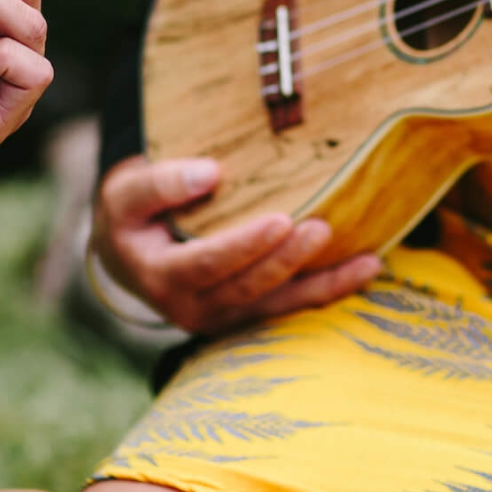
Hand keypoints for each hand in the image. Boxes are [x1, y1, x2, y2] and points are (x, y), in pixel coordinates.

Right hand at [92, 155, 381, 334]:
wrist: (128, 253)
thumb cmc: (131, 215)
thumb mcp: (126, 193)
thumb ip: (160, 183)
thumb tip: (210, 173)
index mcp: (161, 276)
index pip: (207, 263)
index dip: (245, 245)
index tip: (281, 220)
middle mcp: (192, 308)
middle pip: (247, 288)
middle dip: (287, 262)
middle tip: (321, 228)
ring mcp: (221, 318)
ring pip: (276, 307)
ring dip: (322, 286)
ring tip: (365, 262)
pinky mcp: (245, 315)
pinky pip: (289, 307)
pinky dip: (327, 291)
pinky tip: (365, 271)